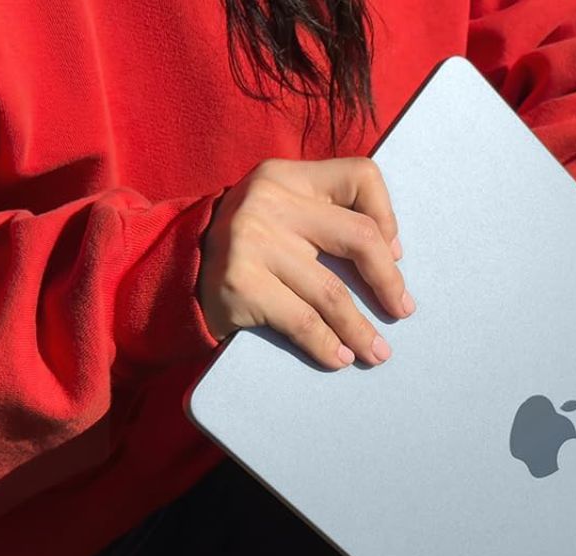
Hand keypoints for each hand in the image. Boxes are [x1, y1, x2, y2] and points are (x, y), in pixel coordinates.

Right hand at [198, 157, 412, 368]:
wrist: (173, 272)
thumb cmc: (247, 247)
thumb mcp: (280, 212)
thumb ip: (325, 217)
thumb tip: (392, 255)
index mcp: (287, 176)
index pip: (360, 177)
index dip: (387, 216)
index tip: (393, 253)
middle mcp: (270, 200)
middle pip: (358, 238)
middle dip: (388, 282)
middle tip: (401, 310)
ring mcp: (253, 242)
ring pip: (332, 293)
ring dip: (361, 330)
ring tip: (378, 352)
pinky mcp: (241, 284)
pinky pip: (302, 322)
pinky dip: (328, 346)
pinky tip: (340, 358)